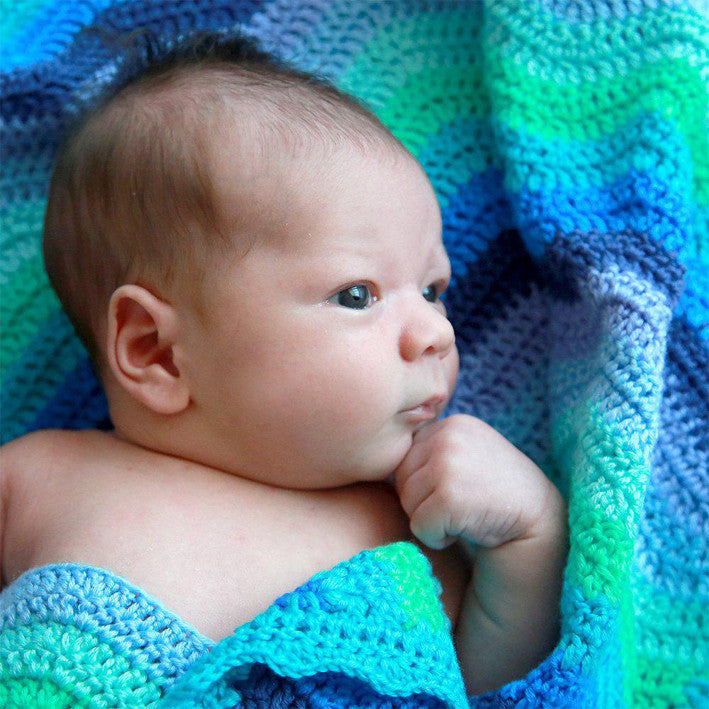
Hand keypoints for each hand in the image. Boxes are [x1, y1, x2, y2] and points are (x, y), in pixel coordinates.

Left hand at [393, 414, 559, 550]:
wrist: (538, 523)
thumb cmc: (494, 494)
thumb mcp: (465, 455)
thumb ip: (432, 450)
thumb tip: (377, 452)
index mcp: (451, 424)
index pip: (406, 457)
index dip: (426, 484)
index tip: (458, 489)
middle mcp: (449, 436)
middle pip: (401, 479)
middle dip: (424, 501)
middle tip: (461, 505)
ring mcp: (449, 463)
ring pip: (407, 502)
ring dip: (431, 520)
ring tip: (465, 514)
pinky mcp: (451, 495)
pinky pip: (419, 525)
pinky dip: (438, 538)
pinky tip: (467, 529)